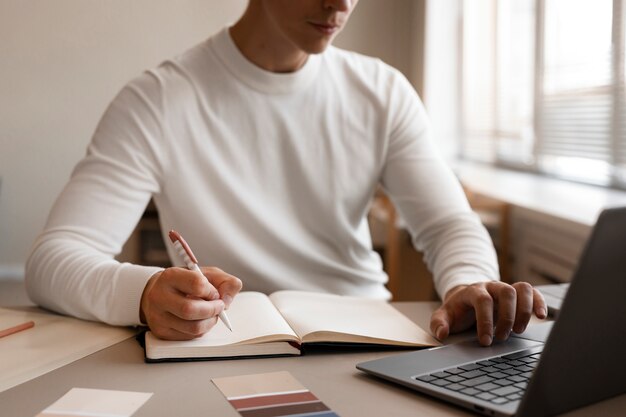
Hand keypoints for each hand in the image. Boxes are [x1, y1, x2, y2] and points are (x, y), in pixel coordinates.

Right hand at [140, 266, 242, 339]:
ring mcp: (158, 316)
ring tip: (211, 314)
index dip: (212, 291)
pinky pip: (190, 337)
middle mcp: (159, 296)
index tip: (214, 293)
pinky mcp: (162, 332)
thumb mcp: (208, 274)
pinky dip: (202, 330)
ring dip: (210, 322)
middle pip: (190, 310)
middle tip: (219, 306)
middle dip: (212, 310)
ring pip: (193, 327)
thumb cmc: (187, 283)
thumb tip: (227, 301)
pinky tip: (199, 320)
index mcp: (170, 277)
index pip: (196, 284)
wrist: (161, 292)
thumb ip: (226, 282)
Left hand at [429, 281, 546, 345]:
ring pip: (521, 289)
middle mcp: (491, 287)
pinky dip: (539, 302)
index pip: (482, 301)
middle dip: (507, 317)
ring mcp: (505, 288)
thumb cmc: (457, 310)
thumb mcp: (444, 316)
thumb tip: (441, 333)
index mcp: (473, 291)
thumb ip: (439, 323)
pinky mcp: (517, 294)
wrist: (466, 299)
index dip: (485, 321)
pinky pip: (532, 292)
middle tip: (502, 337)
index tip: (486, 341)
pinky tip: (541, 316)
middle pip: (506, 292)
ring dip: (524, 311)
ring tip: (519, 331)